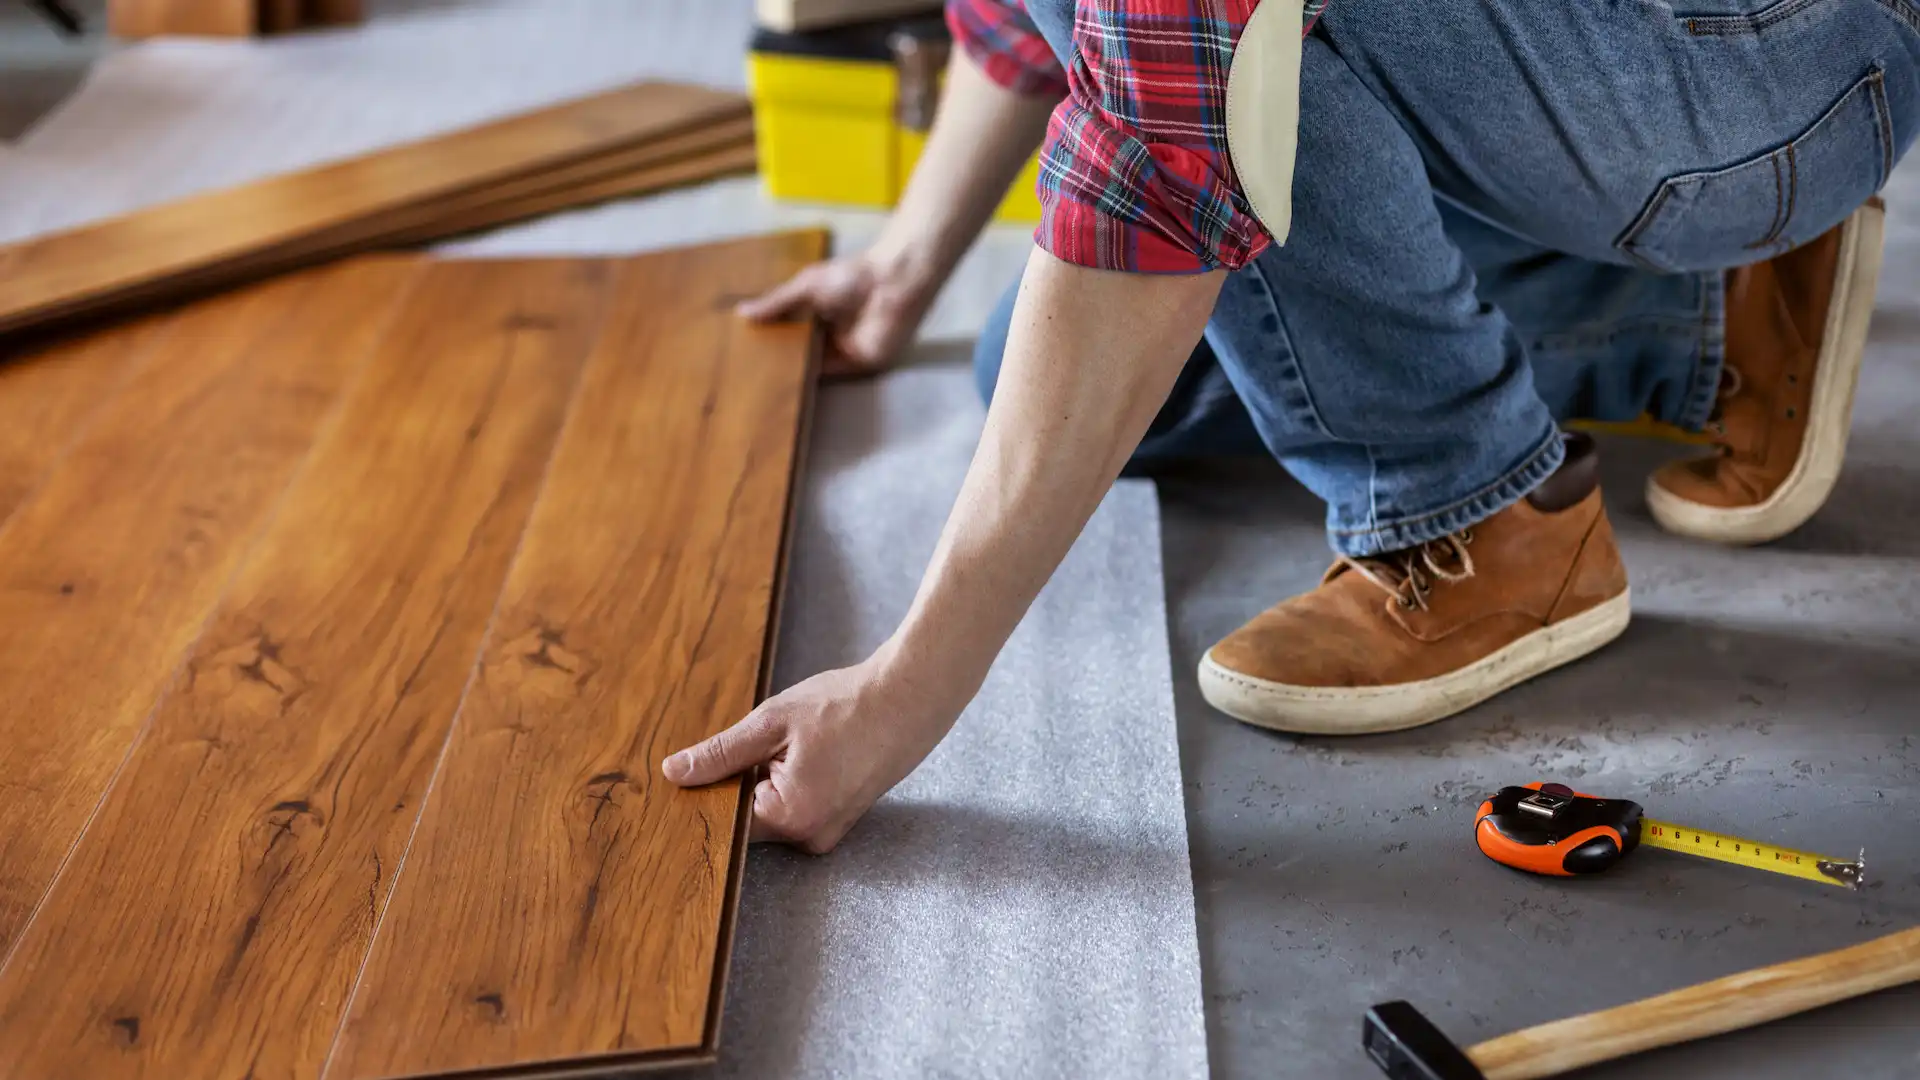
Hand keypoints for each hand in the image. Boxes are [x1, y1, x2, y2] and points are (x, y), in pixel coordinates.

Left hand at [661, 653, 960, 853]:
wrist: (910, 698)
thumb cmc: (846, 706)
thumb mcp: (772, 722)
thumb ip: (721, 754)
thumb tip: (675, 773)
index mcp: (789, 816)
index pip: (725, 820)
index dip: (708, 792)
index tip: (701, 767)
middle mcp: (809, 837)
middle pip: (749, 819)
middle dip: (741, 782)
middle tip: (759, 741)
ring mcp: (828, 832)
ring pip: (773, 811)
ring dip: (767, 780)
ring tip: (793, 741)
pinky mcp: (840, 820)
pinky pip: (797, 807)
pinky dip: (791, 781)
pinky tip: (809, 750)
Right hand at [736, 250, 936, 378]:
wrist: (891, 284)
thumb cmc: (852, 276)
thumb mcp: (806, 286)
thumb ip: (777, 302)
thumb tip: (742, 313)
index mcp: (818, 311)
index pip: (789, 329)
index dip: (769, 338)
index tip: (742, 349)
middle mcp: (829, 333)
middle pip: (798, 350)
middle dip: (776, 359)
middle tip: (743, 373)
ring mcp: (843, 351)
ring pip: (810, 366)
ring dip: (790, 373)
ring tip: (755, 386)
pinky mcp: (857, 366)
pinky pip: (829, 377)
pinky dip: (809, 381)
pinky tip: (784, 387)